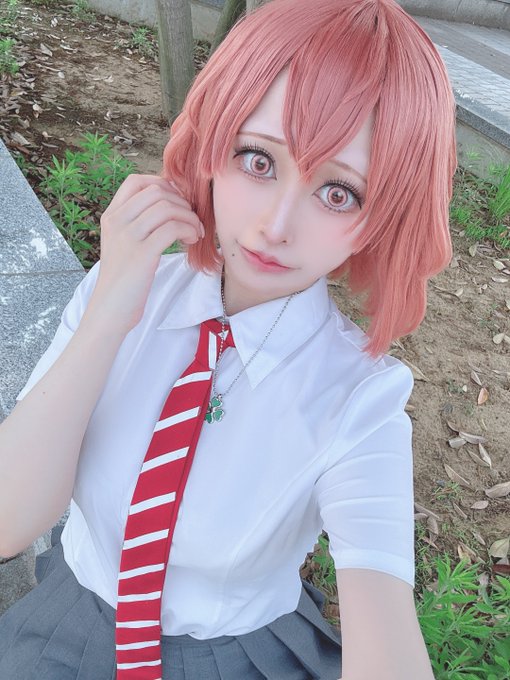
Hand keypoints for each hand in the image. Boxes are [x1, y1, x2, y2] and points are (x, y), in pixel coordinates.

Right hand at [88, 173, 203, 334]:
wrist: (111, 309)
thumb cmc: (124, 280)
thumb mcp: (123, 244)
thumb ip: (138, 224)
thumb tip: (169, 205)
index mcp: (111, 216)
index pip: (136, 181)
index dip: (163, 185)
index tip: (178, 203)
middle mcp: (117, 221)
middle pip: (157, 191)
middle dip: (182, 202)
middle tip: (192, 220)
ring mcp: (128, 236)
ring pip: (167, 207)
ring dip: (189, 217)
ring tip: (195, 233)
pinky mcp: (142, 253)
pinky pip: (172, 228)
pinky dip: (189, 230)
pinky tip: (192, 241)